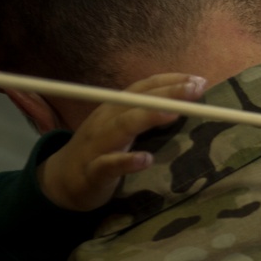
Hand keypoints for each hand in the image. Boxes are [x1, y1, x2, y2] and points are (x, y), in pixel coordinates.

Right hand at [38, 73, 206, 210]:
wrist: (61, 180)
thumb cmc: (102, 150)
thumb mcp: (123, 126)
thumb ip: (147, 114)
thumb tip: (185, 104)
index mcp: (116, 108)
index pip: (144, 87)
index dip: (170, 80)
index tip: (198, 79)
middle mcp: (106, 120)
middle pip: (137, 101)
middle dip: (168, 93)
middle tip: (196, 89)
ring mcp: (98, 145)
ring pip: (123, 126)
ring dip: (149, 117)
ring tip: (174, 114)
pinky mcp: (92, 172)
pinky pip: (108, 165)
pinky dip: (126, 162)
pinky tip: (146, 159)